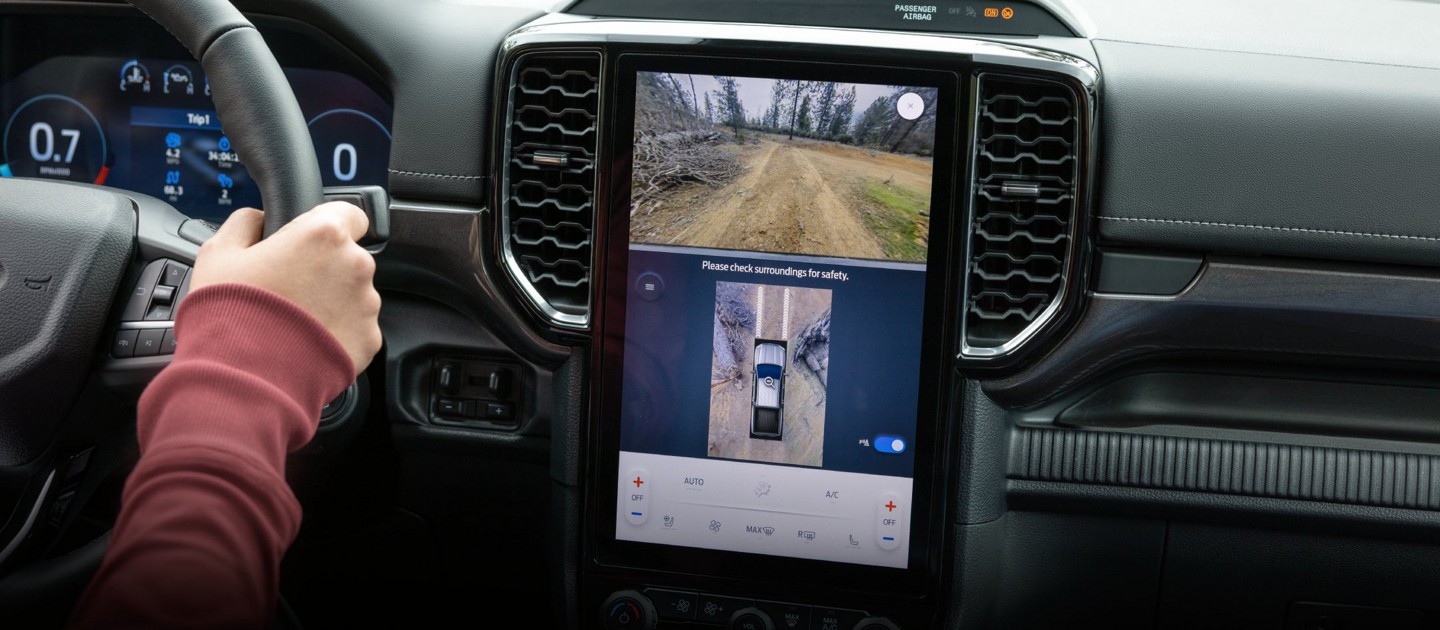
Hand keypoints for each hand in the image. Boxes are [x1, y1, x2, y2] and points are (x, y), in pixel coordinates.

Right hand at [190, 204, 381, 373]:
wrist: (244, 376)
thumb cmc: (231, 313)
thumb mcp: (218, 252)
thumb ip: (244, 223)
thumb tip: (257, 219)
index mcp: (323, 234)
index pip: (349, 214)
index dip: (328, 225)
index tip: (312, 240)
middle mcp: (355, 265)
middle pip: (348, 258)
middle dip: (324, 269)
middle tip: (288, 288)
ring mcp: (366, 305)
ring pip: (353, 294)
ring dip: (331, 302)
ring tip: (293, 320)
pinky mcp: (369, 340)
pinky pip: (356, 328)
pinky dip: (336, 333)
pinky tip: (305, 341)